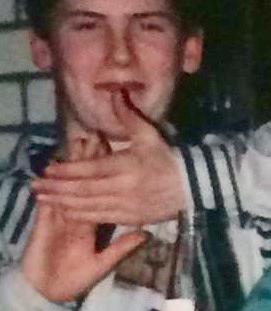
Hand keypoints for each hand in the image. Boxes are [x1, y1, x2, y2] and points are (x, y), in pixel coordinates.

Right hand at [20, 129, 154, 303]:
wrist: (49, 291)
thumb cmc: (75, 278)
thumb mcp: (103, 263)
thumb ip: (122, 246)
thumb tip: (144, 233)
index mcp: (89, 223)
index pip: (100, 194)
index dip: (105, 178)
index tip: (113, 157)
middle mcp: (74, 216)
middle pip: (81, 184)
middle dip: (86, 163)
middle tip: (92, 137)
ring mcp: (57, 216)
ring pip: (66, 187)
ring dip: (69, 167)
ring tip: (74, 144)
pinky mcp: (44, 221)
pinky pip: (49, 200)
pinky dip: (51, 185)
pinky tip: (52, 170)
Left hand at [31, 90, 185, 234]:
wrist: (194, 186)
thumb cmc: (168, 158)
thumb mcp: (148, 134)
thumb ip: (127, 114)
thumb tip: (114, 91)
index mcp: (126, 167)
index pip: (89, 170)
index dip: (67, 171)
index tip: (48, 169)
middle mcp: (124, 189)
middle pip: (84, 191)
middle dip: (58, 190)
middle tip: (36, 188)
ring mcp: (127, 207)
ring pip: (90, 207)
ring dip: (65, 204)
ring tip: (45, 200)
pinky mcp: (132, 218)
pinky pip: (102, 219)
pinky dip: (82, 216)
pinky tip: (67, 213)